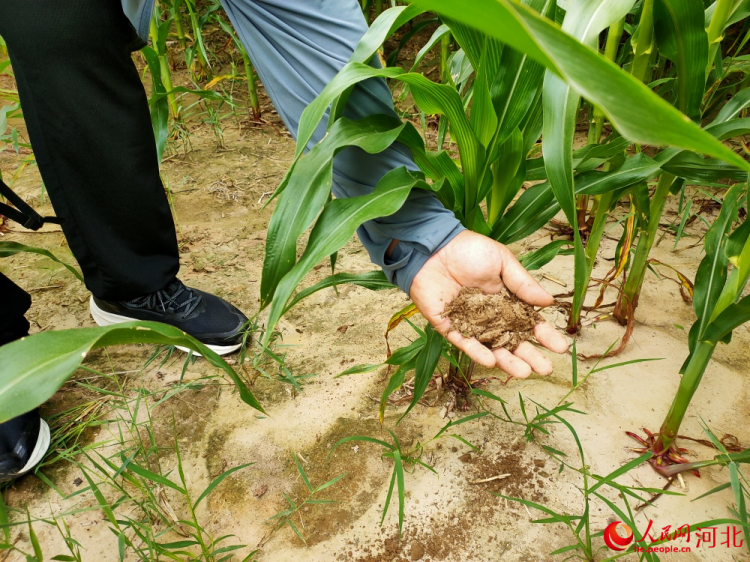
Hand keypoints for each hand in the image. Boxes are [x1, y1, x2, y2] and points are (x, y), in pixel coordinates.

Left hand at [410, 230, 568, 377]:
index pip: (528, 322)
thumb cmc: (469, 249)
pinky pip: (464, 342)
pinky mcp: (449, 326)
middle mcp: (490, 316)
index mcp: (505, 300)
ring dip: (506, 361)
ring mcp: (470, 323)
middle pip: (512, 341)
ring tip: (524, 372)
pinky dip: (476, 352)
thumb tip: (548, 303)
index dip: (544, 335)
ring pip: (491, 347)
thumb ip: (522, 283)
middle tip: (545, 369)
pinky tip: (491, 361)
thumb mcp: (502, 261)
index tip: (560, 347)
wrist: (434, 247)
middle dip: (530, 356)